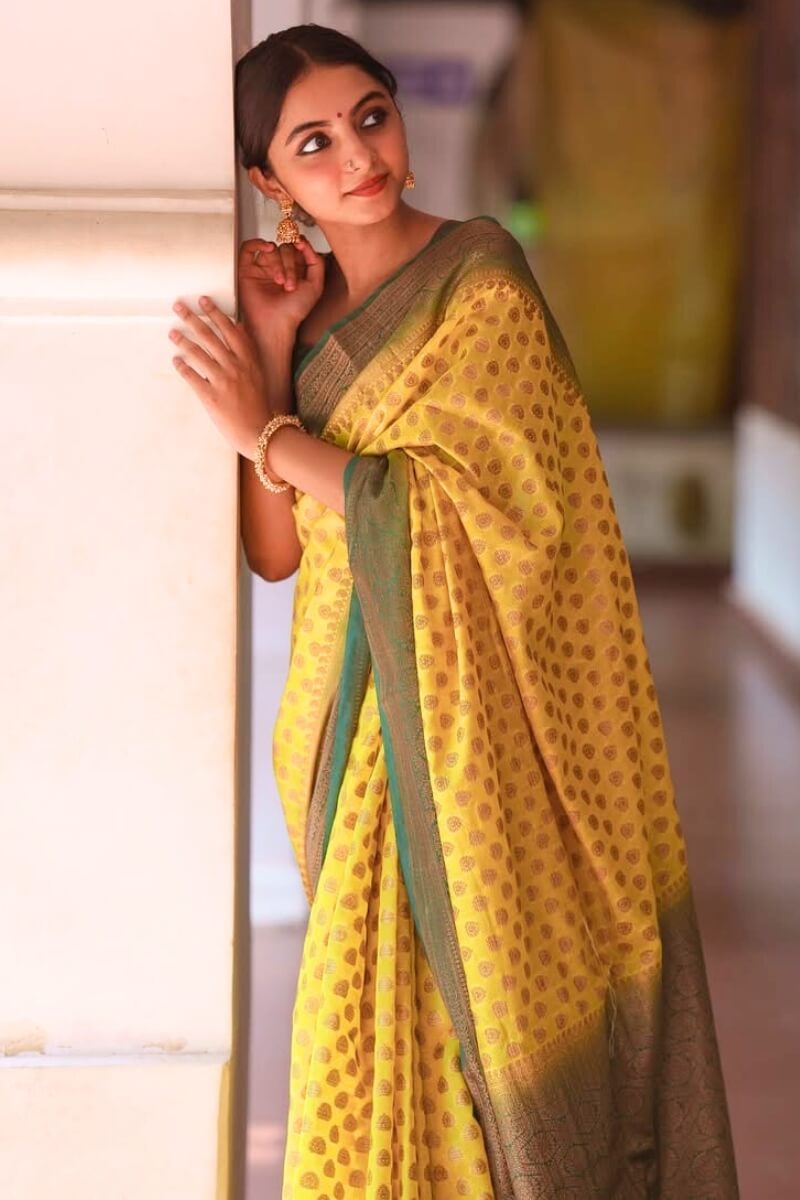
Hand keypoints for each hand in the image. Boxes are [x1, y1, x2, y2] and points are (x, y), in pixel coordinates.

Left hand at [169, 296, 270, 460]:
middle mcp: (235, 367)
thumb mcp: (258, 373)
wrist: (260, 433)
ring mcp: (223, 382)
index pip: (230, 329)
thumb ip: (247, 350)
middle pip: (210, 336)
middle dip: (192, 318)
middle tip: (178, 305)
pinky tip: (175, 360)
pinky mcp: (211, 397)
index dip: (215, 313)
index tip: (203, 300)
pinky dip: (182, 367)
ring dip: (183, 341)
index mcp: (248, 360)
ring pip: (198, 354)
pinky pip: (192, 378)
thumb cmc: (258, 404)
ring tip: (172, 332)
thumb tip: (239, 327)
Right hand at [238, 235, 324, 339]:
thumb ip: (316, 262)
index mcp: (295, 269)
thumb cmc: (293, 311)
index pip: (297, 248)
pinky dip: (257, 243)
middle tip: (290, 283)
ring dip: (278, 263)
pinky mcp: (247, 269)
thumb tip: (304, 242)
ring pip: (271, 249)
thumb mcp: (315, 286)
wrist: (275, 324)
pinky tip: (267, 249)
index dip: (300, 245)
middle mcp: (279, 267)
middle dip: (290, 264)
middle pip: (285, 248)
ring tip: (279, 281)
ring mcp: (263, 267)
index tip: (302, 245)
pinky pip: (248, 248)